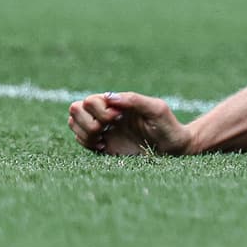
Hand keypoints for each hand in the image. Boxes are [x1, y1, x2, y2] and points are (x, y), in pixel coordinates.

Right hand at [68, 91, 190, 155]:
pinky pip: (79, 139)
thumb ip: (134, 100)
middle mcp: (106, 113)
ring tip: (103, 139)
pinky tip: (103, 146)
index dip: (99, 110)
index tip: (118, 118)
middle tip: (107, 129)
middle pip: (76, 109)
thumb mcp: (156, 109)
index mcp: (118, 102)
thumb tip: (109, 97)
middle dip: (88, 121)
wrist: (172, 149)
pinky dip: (86, 142)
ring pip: (73, 123)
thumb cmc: (168, 126)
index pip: (91, 100)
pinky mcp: (101, 144)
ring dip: (85, 132)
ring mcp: (102, 128)